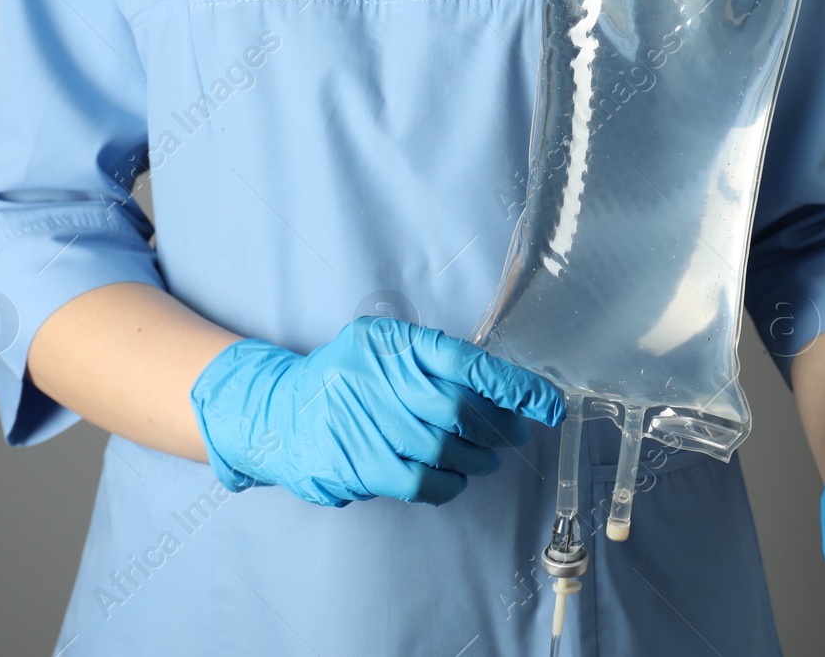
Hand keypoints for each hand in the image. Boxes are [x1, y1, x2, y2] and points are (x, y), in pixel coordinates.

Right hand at [190, 316, 562, 505]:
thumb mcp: (381, 348)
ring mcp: (360, 421)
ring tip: (484, 458)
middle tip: (514, 433)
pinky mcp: (352, 463)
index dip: (514, 386)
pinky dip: (447, 483)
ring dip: (476, 458)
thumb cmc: (344, 378)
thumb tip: (503, 391)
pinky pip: (419, 481)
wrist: (276, 411)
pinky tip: (453, 477)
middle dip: (498, 426)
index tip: (548, 404)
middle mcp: (373, 377)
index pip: (467, 362)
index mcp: (389, 341)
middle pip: (459, 409)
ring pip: (443, 448)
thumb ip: (432, 361)